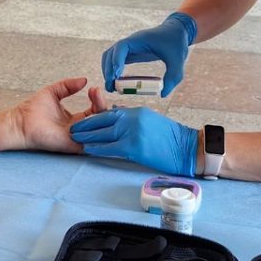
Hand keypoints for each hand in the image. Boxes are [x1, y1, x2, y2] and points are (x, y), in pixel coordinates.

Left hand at [11, 78, 109, 153]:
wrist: (21, 121)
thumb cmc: (33, 109)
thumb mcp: (54, 91)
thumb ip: (68, 85)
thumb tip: (84, 80)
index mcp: (76, 118)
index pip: (95, 110)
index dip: (97, 99)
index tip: (93, 89)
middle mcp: (79, 128)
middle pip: (101, 120)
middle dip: (102, 104)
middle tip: (95, 92)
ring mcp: (77, 138)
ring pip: (100, 130)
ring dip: (102, 115)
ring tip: (97, 101)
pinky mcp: (74, 145)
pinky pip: (93, 142)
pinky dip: (99, 130)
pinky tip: (97, 116)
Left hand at [69, 106, 198, 175]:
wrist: (187, 148)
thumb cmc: (170, 137)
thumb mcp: (149, 120)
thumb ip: (132, 118)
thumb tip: (116, 116)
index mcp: (136, 111)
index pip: (109, 112)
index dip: (93, 118)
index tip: (82, 122)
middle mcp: (133, 118)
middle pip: (103, 120)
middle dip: (86, 125)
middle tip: (73, 130)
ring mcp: (133, 132)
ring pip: (104, 133)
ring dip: (88, 136)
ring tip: (75, 139)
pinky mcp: (134, 146)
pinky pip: (111, 147)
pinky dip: (98, 148)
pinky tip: (88, 149)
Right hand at [102, 12, 197, 96]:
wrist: (177, 31)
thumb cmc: (177, 42)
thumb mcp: (178, 60)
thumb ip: (173, 76)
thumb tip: (163, 94)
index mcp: (140, 39)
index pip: (121, 47)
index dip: (116, 60)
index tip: (117, 76)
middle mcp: (131, 42)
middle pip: (111, 53)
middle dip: (108, 70)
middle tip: (111, 88)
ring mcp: (130, 47)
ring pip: (110, 56)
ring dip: (108, 71)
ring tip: (111, 88)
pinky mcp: (132, 52)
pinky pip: (117, 60)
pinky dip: (113, 71)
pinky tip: (117, 83)